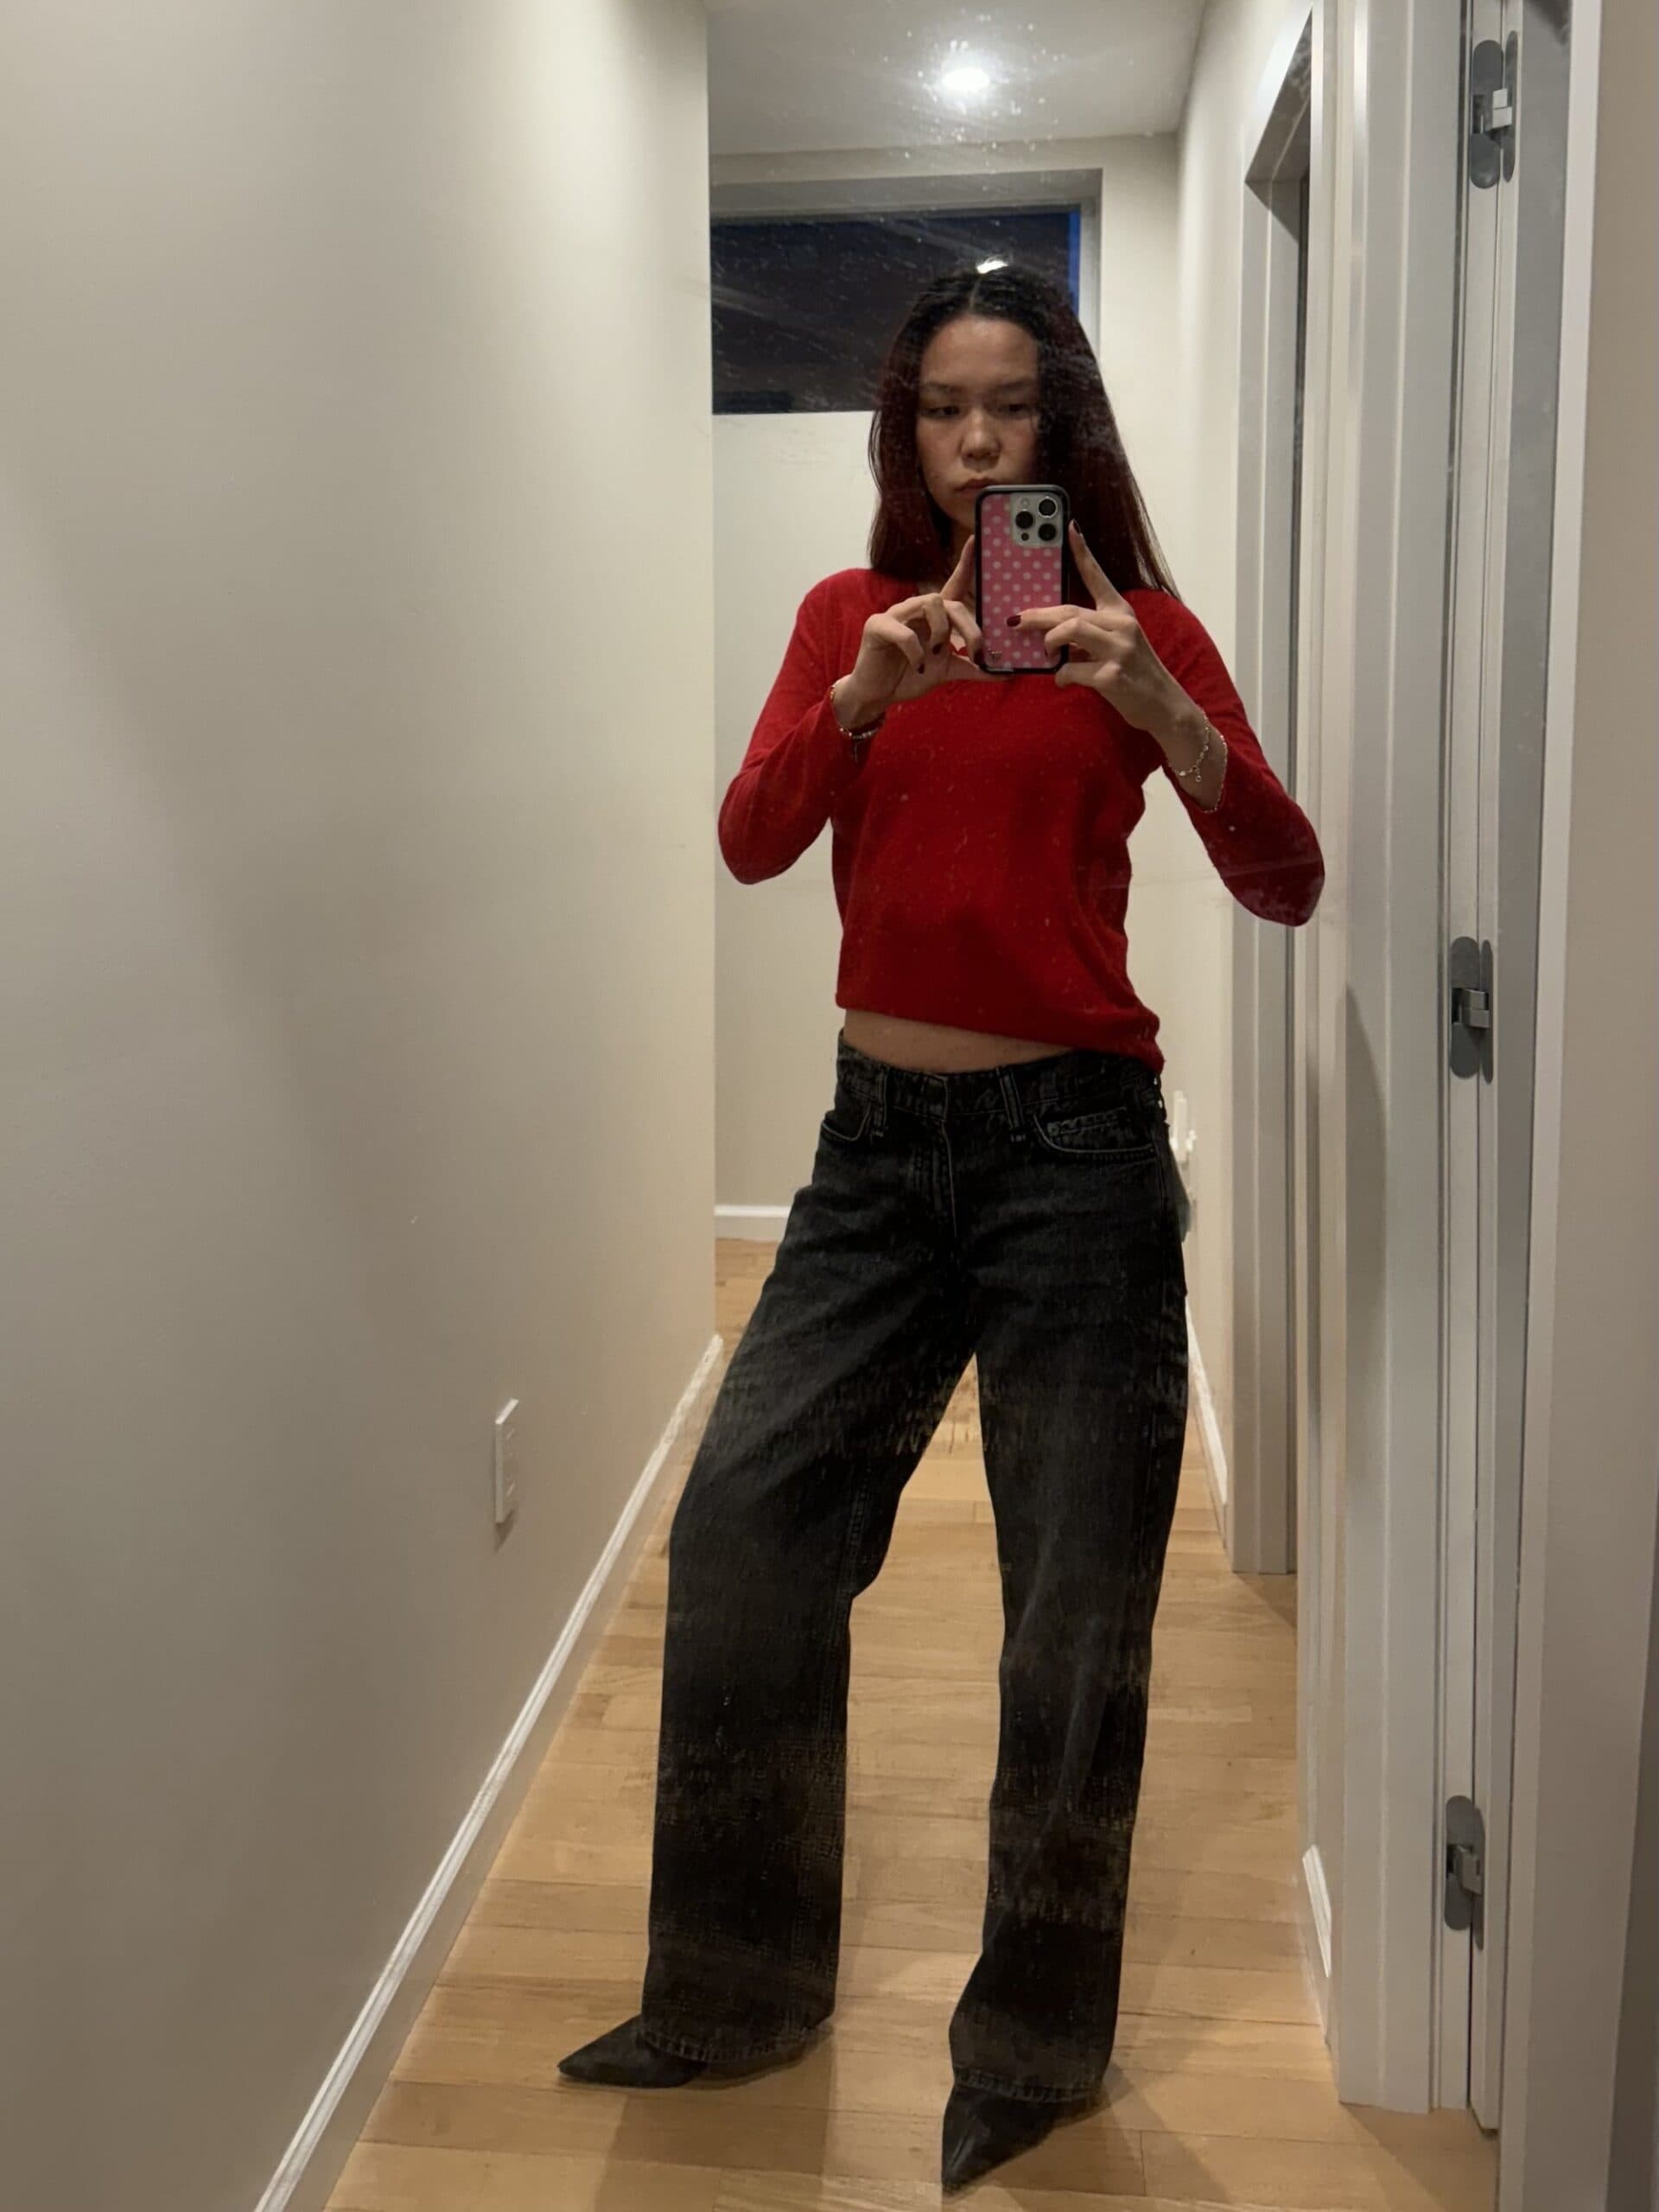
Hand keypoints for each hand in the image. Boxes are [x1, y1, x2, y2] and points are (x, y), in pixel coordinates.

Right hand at [834, 539, 991, 726]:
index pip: (953, 585)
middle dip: (969, 627)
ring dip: (942, 630)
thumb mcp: (947, 672)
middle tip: (977, 653)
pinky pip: (905, 633)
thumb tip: (1006, 673)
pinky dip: (917, 652)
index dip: (964, 563)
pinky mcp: (877, 627)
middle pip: (950, 601)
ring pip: (930, 603)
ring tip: (938, 653)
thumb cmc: (909, 676)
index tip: (975, 540)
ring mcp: (895, 615)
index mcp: (933, 616)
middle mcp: (915, 609)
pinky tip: (919, 666)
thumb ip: (973, 668)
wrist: (878, 695)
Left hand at [1018, 524, 1197, 742]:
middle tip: (1016, 621)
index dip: (1083, 553)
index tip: (1069, 528)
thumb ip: (1090, 634)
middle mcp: (1122, 625)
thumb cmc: (1135, 674)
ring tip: (1045, 652)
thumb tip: (1053, 632)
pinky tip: (1063, 681)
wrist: (1164, 705)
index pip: (1098, 577)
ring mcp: (1119, 649)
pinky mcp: (1112, 676)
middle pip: (1071, 610)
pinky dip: (1061, 676)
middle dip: (1039, 615)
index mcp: (1121, 612)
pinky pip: (1073, 670)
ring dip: (1050, 640)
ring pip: (1072, 629)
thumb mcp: (1118, 644)